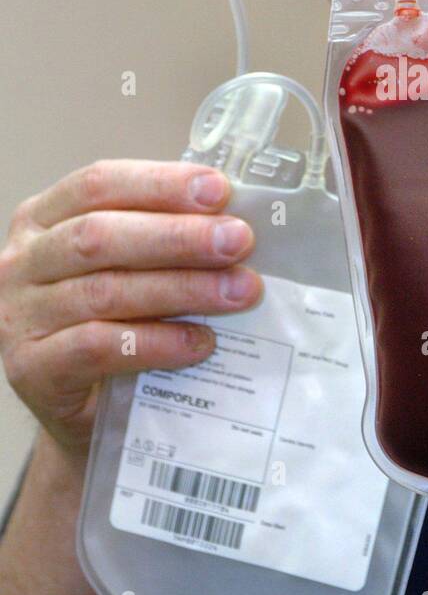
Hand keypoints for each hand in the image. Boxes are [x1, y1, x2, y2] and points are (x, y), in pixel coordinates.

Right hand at [0, 160, 261, 454]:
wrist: (82, 411)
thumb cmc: (111, 321)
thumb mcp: (127, 267)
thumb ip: (162, 239)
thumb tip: (234, 220)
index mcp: (43, 218)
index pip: (98, 185)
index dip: (159, 183)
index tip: (219, 189)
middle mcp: (24, 261)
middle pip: (99, 236)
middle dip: (178, 236)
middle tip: (239, 240)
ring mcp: (21, 316)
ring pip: (105, 291)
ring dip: (182, 288)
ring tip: (239, 292)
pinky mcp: (32, 370)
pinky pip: (99, 348)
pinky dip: (157, 342)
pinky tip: (201, 341)